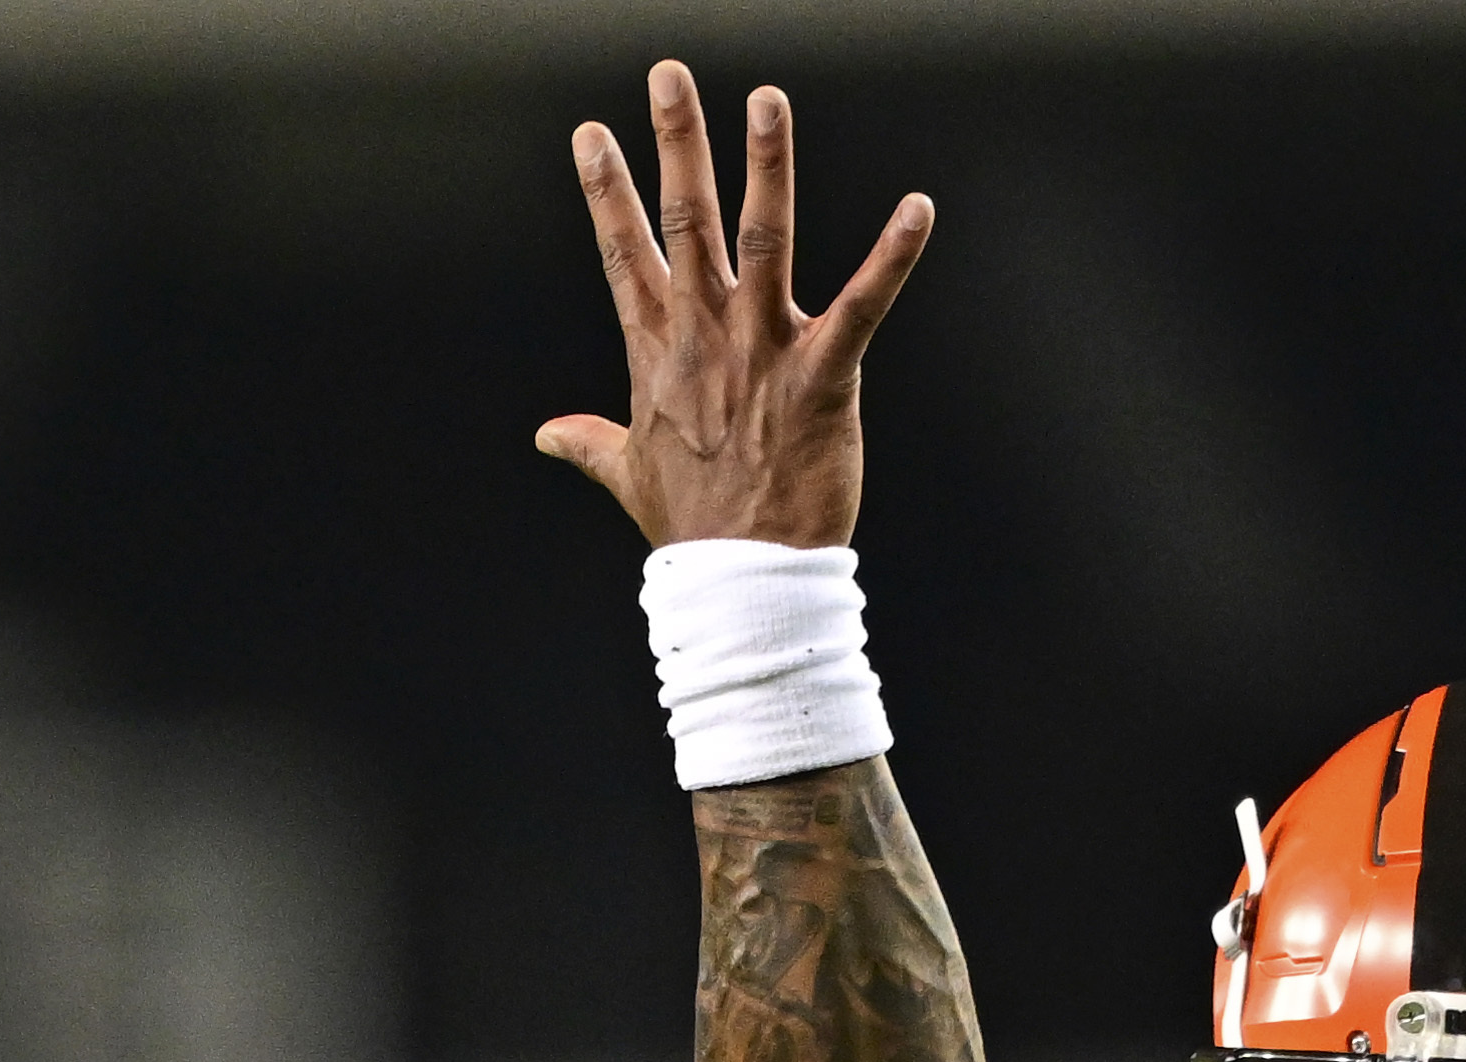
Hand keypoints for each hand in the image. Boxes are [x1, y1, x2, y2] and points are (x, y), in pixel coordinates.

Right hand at [536, 63, 929, 551]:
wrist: (743, 584)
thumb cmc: (692, 533)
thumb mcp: (629, 477)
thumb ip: (590, 441)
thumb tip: (547, 433)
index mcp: (658, 354)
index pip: (624, 255)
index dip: (607, 192)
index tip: (590, 133)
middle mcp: (705, 338)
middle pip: (686, 223)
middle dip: (677, 144)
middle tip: (670, 74)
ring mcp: (762, 353)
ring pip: (764, 240)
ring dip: (767, 166)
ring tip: (767, 99)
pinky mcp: (822, 378)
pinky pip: (861, 306)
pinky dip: (891, 258)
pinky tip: (918, 209)